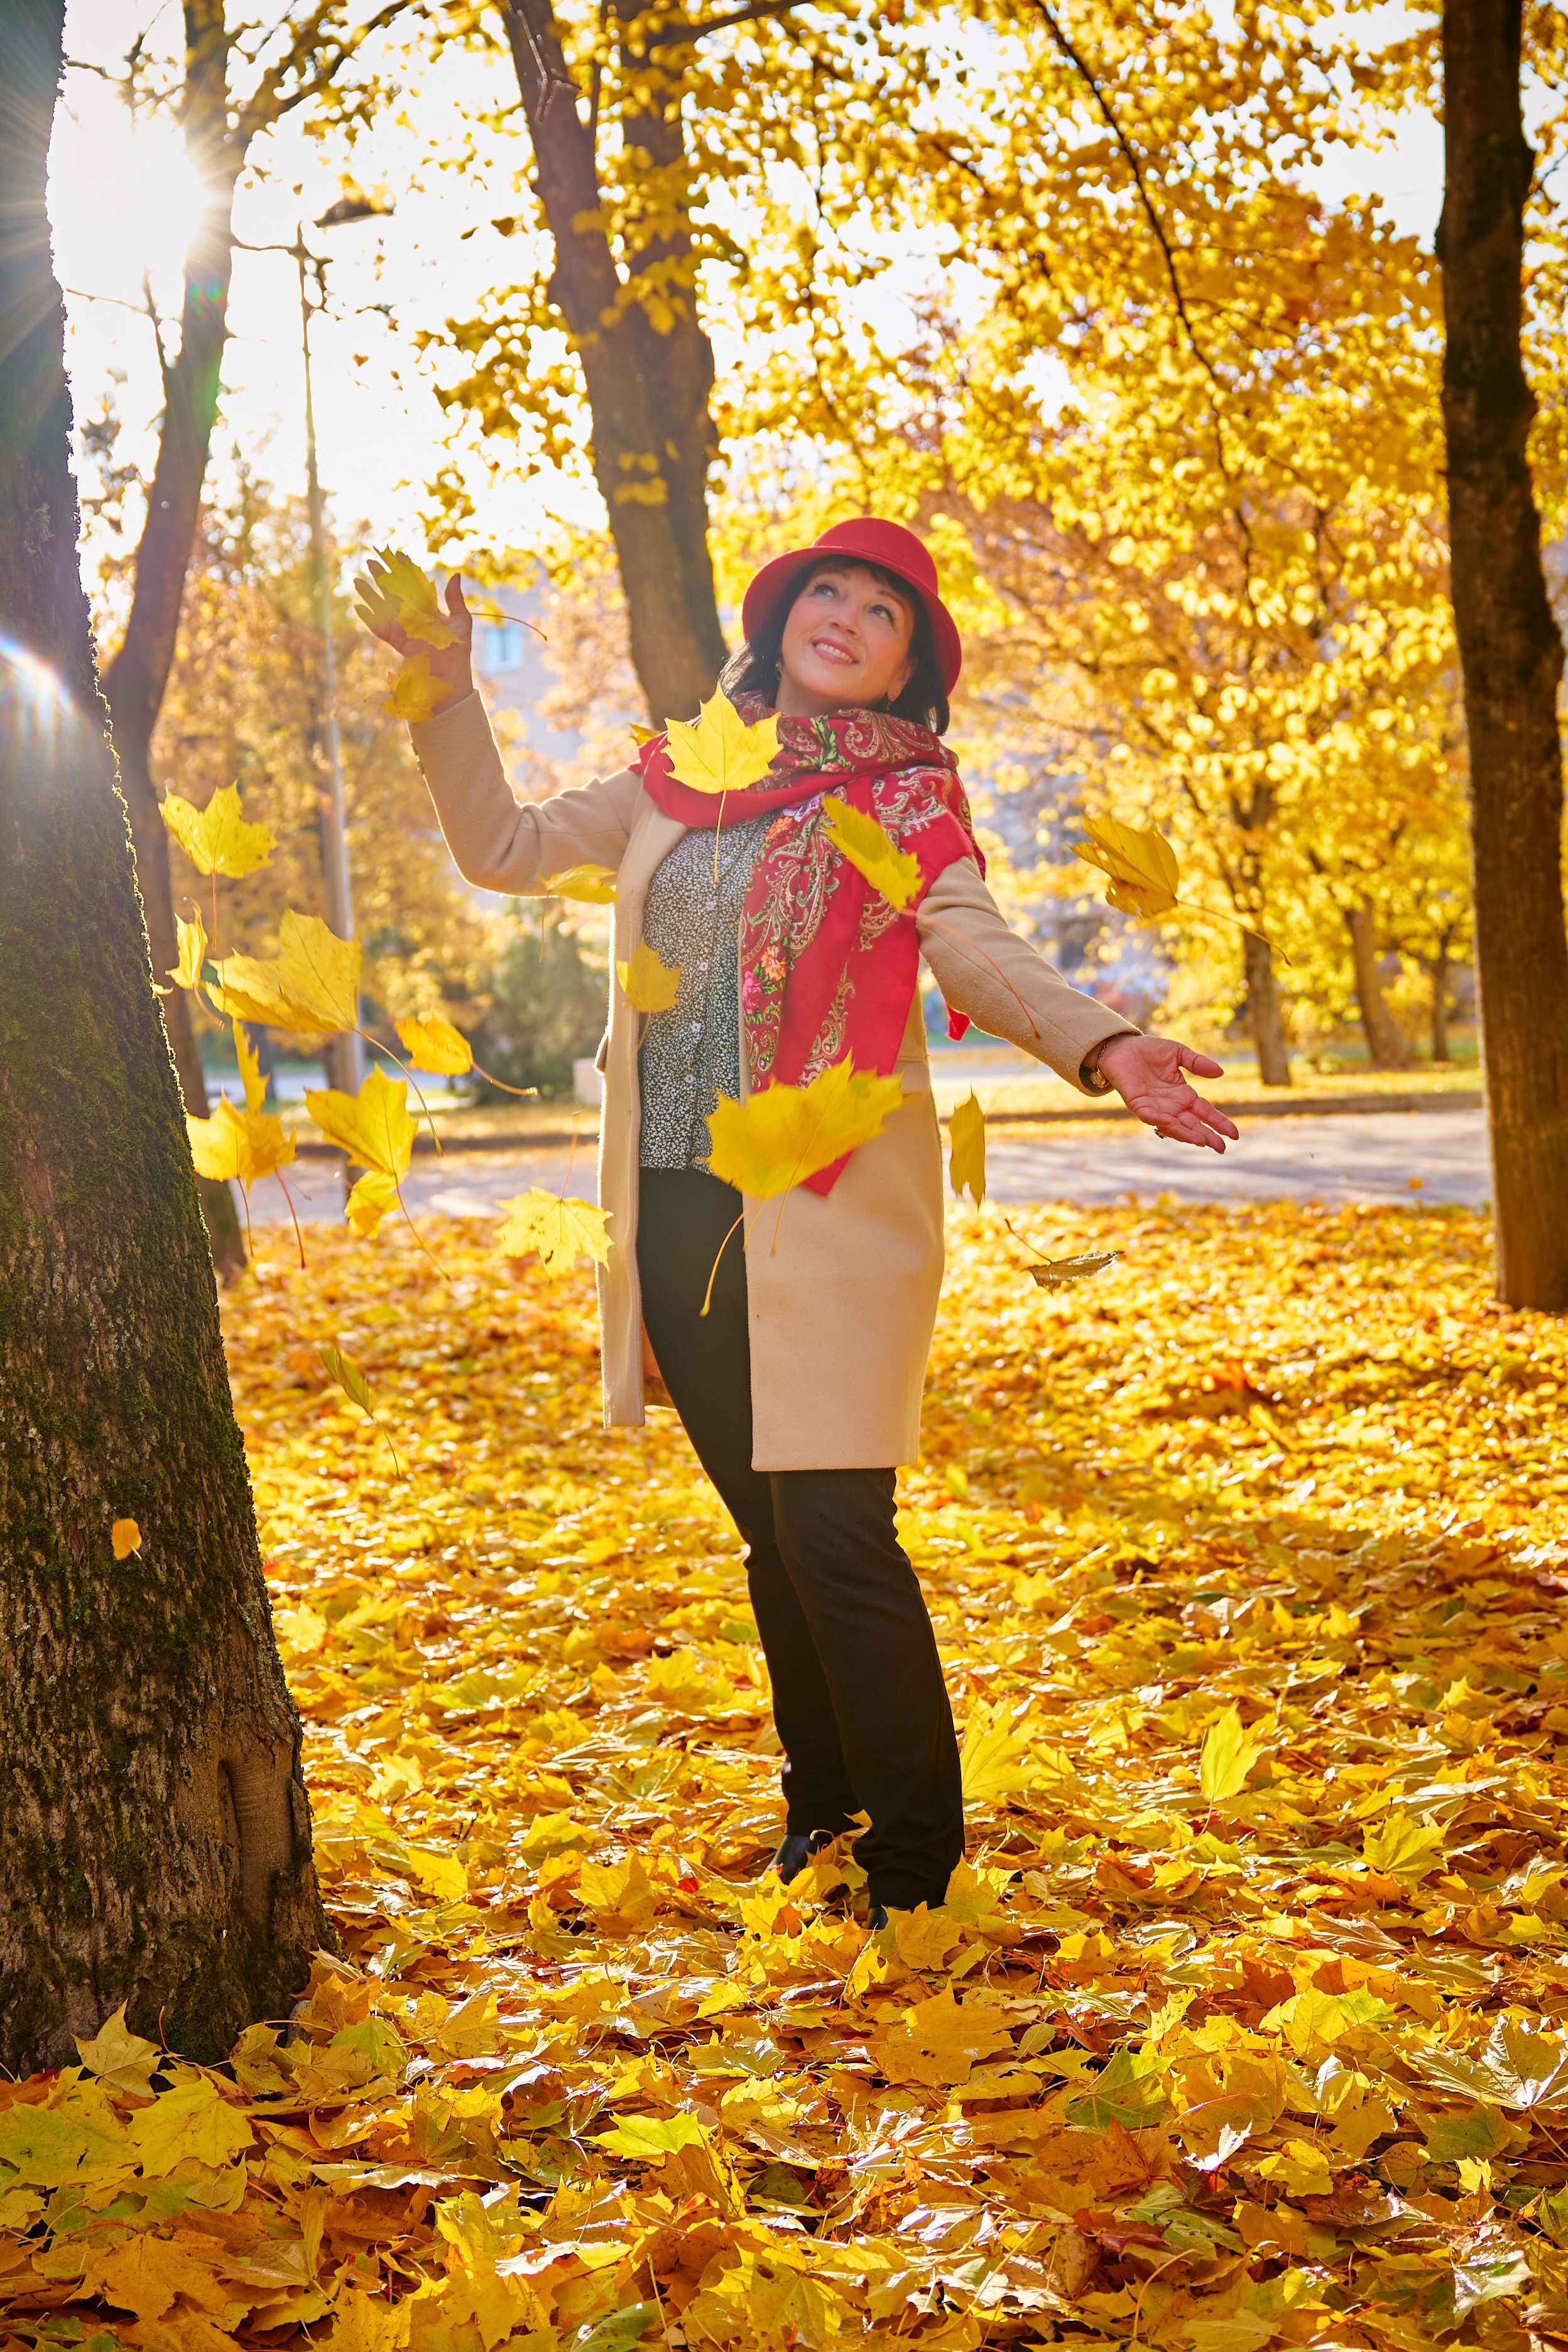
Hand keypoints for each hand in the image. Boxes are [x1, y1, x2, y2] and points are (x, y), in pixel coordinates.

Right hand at [360, 571, 474, 701]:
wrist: (451, 674)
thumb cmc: (458, 649)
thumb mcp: (461, 621)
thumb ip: (455, 600)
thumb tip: (455, 575)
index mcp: (428, 610)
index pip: (414, 586)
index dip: (405, 571)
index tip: (397, 554)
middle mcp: (414, 617)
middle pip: (394, 593)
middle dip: (382, 578)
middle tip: (371, 561)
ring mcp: (404, 629)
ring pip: (383, 608)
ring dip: (370, 594)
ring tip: (357, 580)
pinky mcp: (397, 642)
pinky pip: (380, 629)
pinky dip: (369, 619)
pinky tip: (357, 607)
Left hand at [1092, 1034, 1239, 1153]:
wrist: (1122, 1047)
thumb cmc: (1149, 1051)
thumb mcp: (1178, 1054)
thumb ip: (1197, 1063)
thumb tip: (1220, 1072)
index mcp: (1183, 1094)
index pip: (1205, 1112)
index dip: (1219, 1122)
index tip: (1234, 1134)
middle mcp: (1171, 1105)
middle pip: (1192, 1124)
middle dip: (1207, 1136)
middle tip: (1222, 1148)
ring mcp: (1154, 1106)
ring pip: (1173, 1125)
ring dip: (1186, 1133)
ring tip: (1202, 1141)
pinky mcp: (1137, 1103)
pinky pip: (1150, 1115)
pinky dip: (1160, 1120)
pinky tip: (1171, 1124)